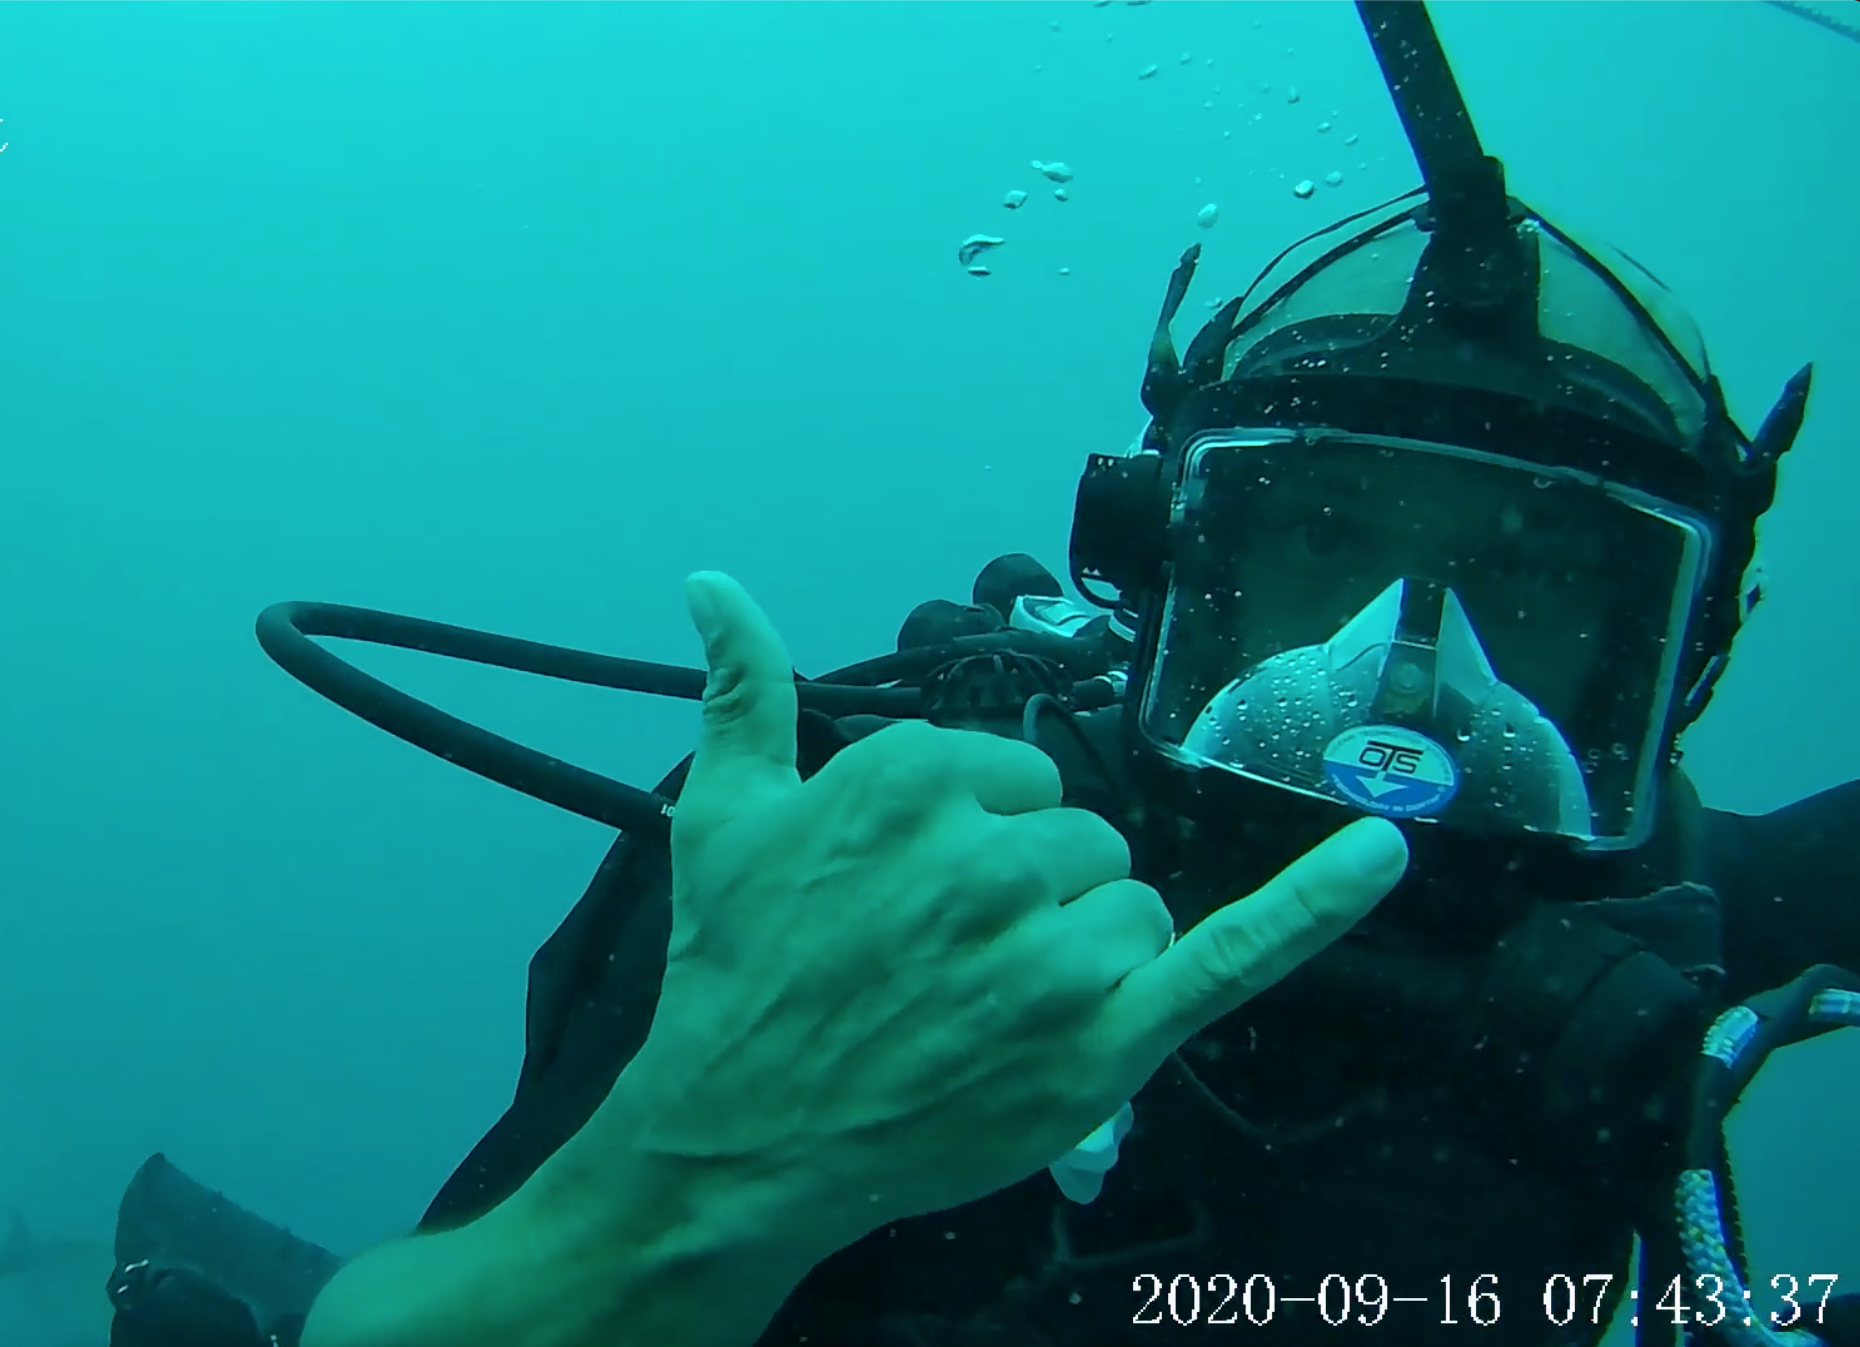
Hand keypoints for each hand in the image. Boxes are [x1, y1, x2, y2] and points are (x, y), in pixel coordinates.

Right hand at [614, 572, 1410, 1253]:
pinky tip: (1381, 854)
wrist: (739, 1136)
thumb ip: (742, 692)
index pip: (1010, 777)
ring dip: (1081, 949)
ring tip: (985, 1006)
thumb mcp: (724, 820)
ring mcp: (1052, 951)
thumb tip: (714, 583)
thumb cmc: (737, 975)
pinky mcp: (1102, 1037)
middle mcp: (991, 855)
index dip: (973, 838)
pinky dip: (1315, 904)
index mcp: (913, 780)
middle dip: (1028, 894)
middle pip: (1078, 841)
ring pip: (1130, 908)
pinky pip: (1232, 951)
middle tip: (940, 961)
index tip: (914, 894)